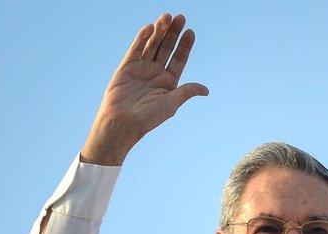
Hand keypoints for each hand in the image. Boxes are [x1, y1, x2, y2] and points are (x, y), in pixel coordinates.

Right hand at [81, 13, 208, 165]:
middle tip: (180, 17)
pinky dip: (142, 38)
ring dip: (159, 31)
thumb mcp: (171, 104)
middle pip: (166, 48)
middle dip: (173, 33)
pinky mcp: (126, 67)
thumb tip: (205, 89)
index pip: (179, 59)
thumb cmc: (148, 118)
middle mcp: (155, 73)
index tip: (190, 32)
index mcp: (168, 82)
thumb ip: (186, 92)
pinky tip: (150, 27)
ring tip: (166, 17)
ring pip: (152, 45)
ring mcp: (141, 69)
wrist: (122, 122)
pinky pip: (136, 49)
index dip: (184, 46)